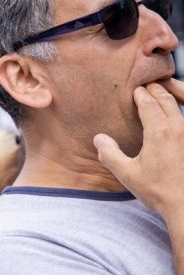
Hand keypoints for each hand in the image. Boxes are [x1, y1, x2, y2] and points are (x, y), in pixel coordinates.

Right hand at [95, 79, 183, 216]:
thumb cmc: (157, 190)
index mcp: (158, 131)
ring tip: (162, 91)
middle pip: (166, 99)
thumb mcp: (126, 174)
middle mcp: (177, 127)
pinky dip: (179, 108)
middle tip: (147, 83)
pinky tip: (174, 112)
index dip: (140, 94)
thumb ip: (109, 154)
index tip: (133, 89)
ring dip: (169, 95)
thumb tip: (99, 138)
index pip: (148, 103)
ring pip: (179, 105)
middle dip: (155, 89)